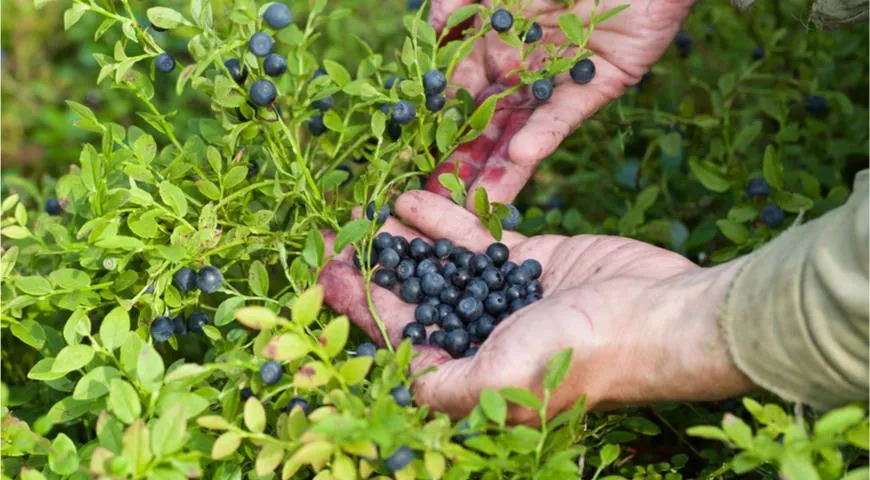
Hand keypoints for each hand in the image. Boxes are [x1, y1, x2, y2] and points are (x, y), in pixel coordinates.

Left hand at [320, 191, 753, 422]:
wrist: (658, 312)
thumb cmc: (582, 354)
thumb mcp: (503, 379)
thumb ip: (445, 385)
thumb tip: (398, 388)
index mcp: (472, 375)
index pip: (400, 341)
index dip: (360, 312)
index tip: (326, 277)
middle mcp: (483, 337)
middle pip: (415, 300)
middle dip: (375, 272)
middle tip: (338, 238)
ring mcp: (504, 296)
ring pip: (441, 265)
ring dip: (404, 241)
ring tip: (368, 213)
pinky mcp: (529, 261)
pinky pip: (478, 238)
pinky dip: (446, 219)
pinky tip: (412, 199)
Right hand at [424, 0, 695, 206]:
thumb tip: (433, 28)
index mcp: (496, 44)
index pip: (461, 91)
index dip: (441, 120)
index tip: (421, 152)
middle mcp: (524, 69)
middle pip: (487, 122)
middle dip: (463, 159)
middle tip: (438, 197)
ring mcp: (558, 81)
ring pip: (522, 130)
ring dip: (499, 166)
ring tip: (477, 202)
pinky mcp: (596, 86)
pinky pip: (565, 115)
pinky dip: (544, 134)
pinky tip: (521, 155)